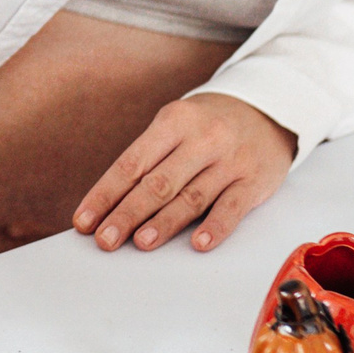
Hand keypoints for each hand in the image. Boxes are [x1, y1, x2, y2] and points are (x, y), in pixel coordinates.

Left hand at [72, 92, 296, 253]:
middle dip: (126, 214)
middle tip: (105, 239)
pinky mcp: (255, 180)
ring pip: (191, 196)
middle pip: (157, 183)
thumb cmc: (208, 124)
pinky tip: (197, 243)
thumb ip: (149, 158)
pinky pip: (232, 207)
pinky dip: (214, 227)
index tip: (84, 220)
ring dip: (163, 223)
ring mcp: (230, 160)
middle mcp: (201, 139)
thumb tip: (111, 203)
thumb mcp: (176, 125)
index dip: (105, 194)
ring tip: (140, 243)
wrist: (269, 109)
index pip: (131, 164)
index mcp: (173, 122)